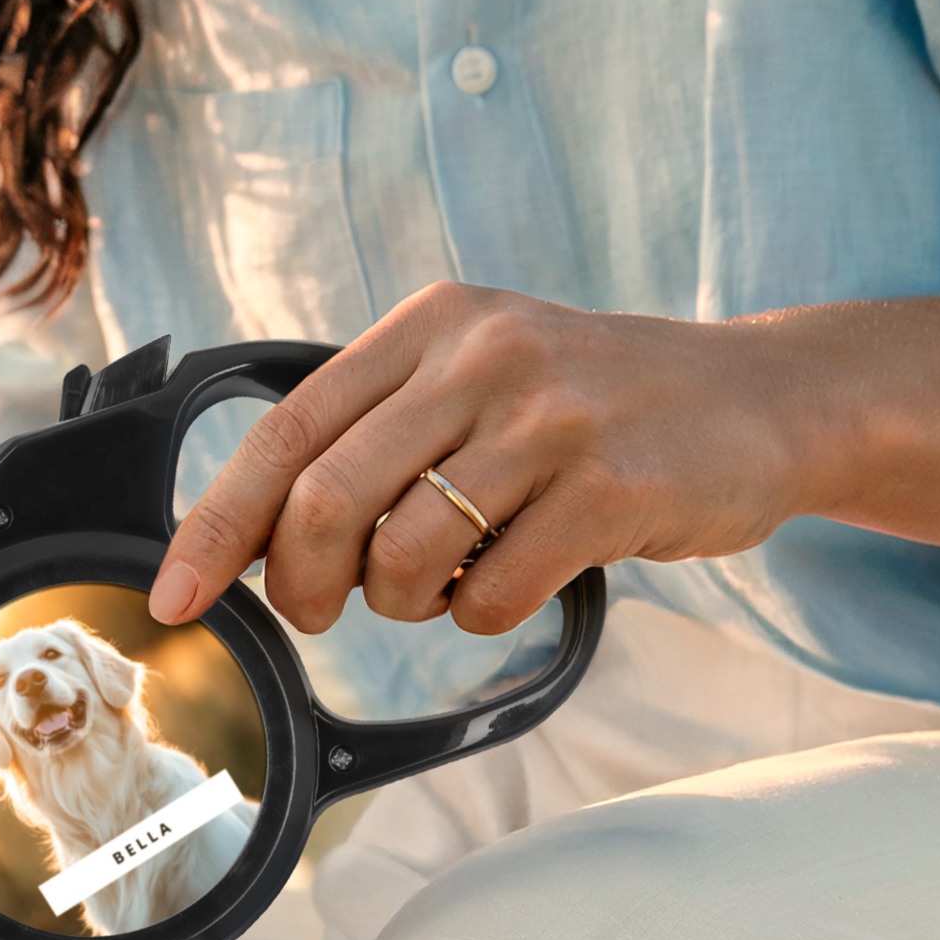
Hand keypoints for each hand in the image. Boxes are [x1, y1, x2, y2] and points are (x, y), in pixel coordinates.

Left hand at [148, 282, 939, 639]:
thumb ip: (374, 438)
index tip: (175, 596)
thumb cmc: (595, 408)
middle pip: (325, 502)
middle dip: (302, 585)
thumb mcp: (479, 379)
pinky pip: (488, 596)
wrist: (764, 400)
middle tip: (320, 611)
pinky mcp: (610, 486)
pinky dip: (480, 614)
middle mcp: (481, 355)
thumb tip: (253, 539)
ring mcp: (550, 417)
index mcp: (429, 325)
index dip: (214, 525)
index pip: (282, 432)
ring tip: (445, 581)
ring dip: (402, 602)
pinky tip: (518, 578)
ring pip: (403, 557)